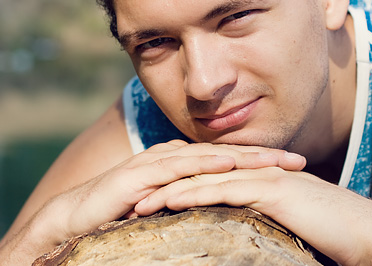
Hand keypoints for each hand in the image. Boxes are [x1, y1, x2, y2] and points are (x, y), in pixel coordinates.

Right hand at [0, 140, 305, 264]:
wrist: (72, 218)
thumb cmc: (119, 216)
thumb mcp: (164, 209)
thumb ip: (188, 204)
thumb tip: (217, 213)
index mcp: (181, 164)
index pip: (228, 161)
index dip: (260, 162)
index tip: (293, 168)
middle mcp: (172, 157)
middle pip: (226, 153)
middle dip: (263, 155)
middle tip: (298, 159)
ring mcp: (157, 163)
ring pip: (208, 155)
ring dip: (243, 157)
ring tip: (275, 159)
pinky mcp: (140, 175)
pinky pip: (178, 168)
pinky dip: (204, 164)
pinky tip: (228, 165)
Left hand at [132, 166, 371, 265]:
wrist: (364, 231)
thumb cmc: (331, 233)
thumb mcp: (289, 227)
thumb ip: (266, 224)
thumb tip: (246, 238)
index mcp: (259, 182)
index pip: (211, 182)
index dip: (179, 189)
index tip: (149, 202)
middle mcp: (257, 174)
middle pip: (201, 175)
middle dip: (165, 185)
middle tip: (130, 197)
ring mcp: (263, 178)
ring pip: (206, 179)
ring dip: (169, 189)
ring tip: (136, 201)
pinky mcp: (270, 190)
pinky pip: (224, 190)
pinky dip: (194, 194)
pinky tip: (169, 202)